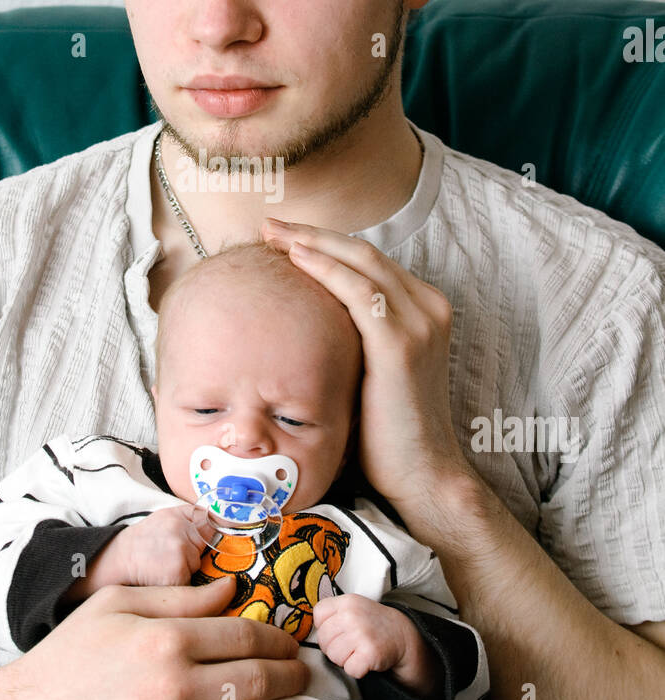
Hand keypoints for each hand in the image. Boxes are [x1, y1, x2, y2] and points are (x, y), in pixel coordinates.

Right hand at [0, 577, 344, 699]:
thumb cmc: (68, 659)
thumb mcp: (116, 605)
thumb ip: (178, 596)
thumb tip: (231, 587)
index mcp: (165, 638)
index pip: (244, 634)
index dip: (278, 637)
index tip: (292, 641)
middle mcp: (175, 687)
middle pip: (259, 679)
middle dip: (296, 677)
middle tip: (312, 675)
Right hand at [87, 505, 206, 591]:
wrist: (116, 561)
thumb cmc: (141, 543)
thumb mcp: (164, 519)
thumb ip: (189, 518)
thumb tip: (218, 525)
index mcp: (179, 514)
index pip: (211, 522)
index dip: (212, 534)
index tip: (211, 542)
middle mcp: (181, 529)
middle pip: (207, 547)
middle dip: (196, 556)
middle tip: (171, 558)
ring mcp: (180, 550)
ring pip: (200, 566)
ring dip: (188, 572)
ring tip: (166, 568)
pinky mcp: (178, 572)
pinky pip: (192, 582)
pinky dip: (182, 585)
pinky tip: (164, 579)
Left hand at [261, 218, 476, 519]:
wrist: (420, 473)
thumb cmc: (385, 430)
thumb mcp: (368, 368)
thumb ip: (350, 334)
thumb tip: (302, 313)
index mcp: (424, 308)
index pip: (368, 260)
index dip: (325, 243)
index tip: (282, 237)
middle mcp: (429, 308)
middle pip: (363, 252)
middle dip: (313, 234)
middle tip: (269, 225)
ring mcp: (420, 323)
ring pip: (361, 261)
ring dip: (313, 243)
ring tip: (273, 234)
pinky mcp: (402, 344)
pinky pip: (360, 292)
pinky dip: (327, 269)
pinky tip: (296, 259)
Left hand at [313, 595, 442, 699]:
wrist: (402, 635)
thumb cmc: (371, 624)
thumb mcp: (353, 608)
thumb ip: (331, 614)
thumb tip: (306, 633)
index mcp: (346, 601)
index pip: (318, 616)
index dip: (325, 628)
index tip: (340, 631)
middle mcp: (352, 614)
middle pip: (323, 640)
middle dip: (334, 648)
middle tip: (351, 645)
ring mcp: (361, 633)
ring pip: (334, 656)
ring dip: (345, 660)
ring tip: (358, 651)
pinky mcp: (370, 652)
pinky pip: (349, 669)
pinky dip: (357, 670)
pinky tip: (366, 660)